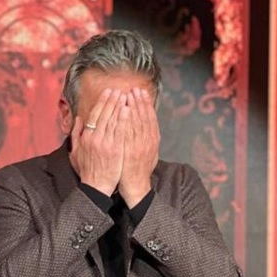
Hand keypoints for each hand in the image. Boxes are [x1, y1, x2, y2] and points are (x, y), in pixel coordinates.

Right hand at [70, 88, 128, 195]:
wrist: (96, 187)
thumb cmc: (87, 172)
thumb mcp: (76, 153)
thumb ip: (76, 135)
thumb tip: (79, 119)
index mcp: (86, 138)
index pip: (95, 115)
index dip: (102, 102)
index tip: (108, 92)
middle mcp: (95, 139)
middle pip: (105, 114)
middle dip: (112, 100)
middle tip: (119, 89)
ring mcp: (106, 144)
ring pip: (113, 120)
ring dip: (119, 106)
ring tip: (126, 95)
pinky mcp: (115, 150)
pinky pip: (121, 131)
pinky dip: (124, 119)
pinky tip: (128, 109)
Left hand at [119, 88, 159, 207]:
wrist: (136, 188)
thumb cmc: (138, 171)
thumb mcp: (148, 154)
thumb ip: (146, 139)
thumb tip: (145, 126)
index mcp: (152, 140)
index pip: (150, 118)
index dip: (146, 104)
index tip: (141, 92)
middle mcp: (148, 142)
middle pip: (144, 117)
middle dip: (139, 102)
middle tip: (134, 89)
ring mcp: (140, 147)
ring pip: (137, 122)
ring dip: (133, 107)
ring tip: (128, 94)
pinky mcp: (131, 152)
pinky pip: (129, 133)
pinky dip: (127, 120)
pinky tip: (124, 110)